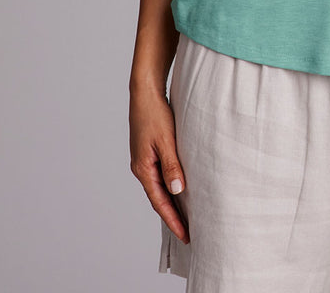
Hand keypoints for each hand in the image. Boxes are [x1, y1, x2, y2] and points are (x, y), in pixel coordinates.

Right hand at [129, 86, 189, 243]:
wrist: (145, 93)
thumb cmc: (155, 114)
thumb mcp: (166, 140)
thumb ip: (171, 165)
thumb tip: (177, 190)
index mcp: (143, 168)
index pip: (160, 202)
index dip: (173, 220)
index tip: (186, 236)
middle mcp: (141, 168)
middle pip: (158, 198)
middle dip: (173, 217)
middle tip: (188, 233)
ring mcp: (144, 160)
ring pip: (159, 188)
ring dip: (171, 202)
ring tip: (186, 216)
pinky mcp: (148, 152)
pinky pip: (160, 176)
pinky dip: (169, 187)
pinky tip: (179, 190)